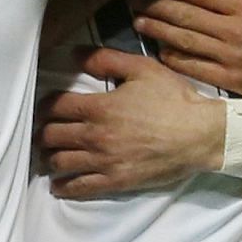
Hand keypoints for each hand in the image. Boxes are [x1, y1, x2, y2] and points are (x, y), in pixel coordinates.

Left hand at [37, 48, 222, 198]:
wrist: (200, 135)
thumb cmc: (173, 99)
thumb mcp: (142, 69)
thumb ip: (106, 59)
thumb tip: (74, 54)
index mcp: (99, 107)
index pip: (56, 106)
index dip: (44, 105)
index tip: (45, 106)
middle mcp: (96, 136)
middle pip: (51, 136)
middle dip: (42, 132)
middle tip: (43, 131)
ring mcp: (104, 162)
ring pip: (60, 163)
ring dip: (48, 158)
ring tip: (48, 155)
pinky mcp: (116, 182)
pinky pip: (80, 188)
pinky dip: (63, 187)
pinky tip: (58, 185)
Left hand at [134, 0, 241, 105]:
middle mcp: (234, 30)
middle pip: (186, 15)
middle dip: (157, 5)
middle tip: (133, 0)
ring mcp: (230, 57)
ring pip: (186, 41)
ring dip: (159, 31)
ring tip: (138, 22)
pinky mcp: (231, 81)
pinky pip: (195, 69)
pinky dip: (176, 60)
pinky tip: (160, 53)